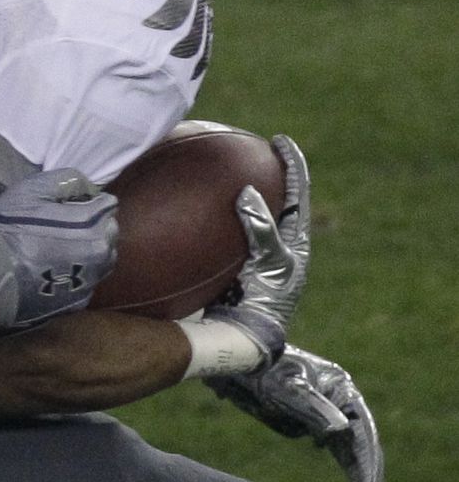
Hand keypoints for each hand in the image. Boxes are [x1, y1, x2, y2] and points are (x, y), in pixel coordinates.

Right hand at [0, 167, 117, 331]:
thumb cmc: (7, 229)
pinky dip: (75, 275)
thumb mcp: (31, 190)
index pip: (107, 204)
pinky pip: (86, 281)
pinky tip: (51, 271)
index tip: (61, 208)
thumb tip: (89, 188)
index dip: (84, 202)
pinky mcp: (78, 302)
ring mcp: (92, 281)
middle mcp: (103, 254)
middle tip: (59, 228)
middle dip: (91, 227)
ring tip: (55, 250)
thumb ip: (68, 181)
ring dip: (86, 251)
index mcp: (95, 224)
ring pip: (101, 259)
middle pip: (108, 232)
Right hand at [199, 135, 308, 369]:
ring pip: (247, 216)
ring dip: (236, 194)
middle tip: (253, 149)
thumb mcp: (269, 264)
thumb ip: (262, 229)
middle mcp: (276, 247)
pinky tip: (185, 211)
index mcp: (295, 242)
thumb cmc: (263, 304)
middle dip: (266, 174)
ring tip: (222, 172)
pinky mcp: (231, 267)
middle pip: (274, 200)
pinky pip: (221, 233)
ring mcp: (252, 258)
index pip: (297, 194)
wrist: (244, 339)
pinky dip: (209, 217)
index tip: (279, 142)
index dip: (291, 166)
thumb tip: (247, 191)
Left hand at [208, 344, 381, 481]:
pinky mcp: (305, 407)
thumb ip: (313, 409)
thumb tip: (340, 430)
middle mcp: (337, 396)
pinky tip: (327, 453)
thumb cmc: (263, 370)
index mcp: (340, 389)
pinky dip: (331, 448)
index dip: (367, 464)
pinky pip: (323, 434)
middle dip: (364, 470)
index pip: (362, 433)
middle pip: (357, 439)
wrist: (237, 355)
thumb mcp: (286, 390)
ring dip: (350, 463)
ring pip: (341, 439)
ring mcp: (322, 402)